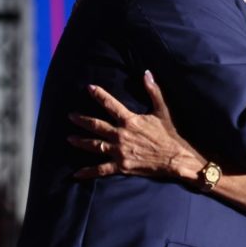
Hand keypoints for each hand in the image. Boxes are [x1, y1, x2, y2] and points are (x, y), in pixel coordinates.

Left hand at [67, 71, 205, 181]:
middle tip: (70, 116)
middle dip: (81, 120)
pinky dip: (88, 172)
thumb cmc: (169, 134)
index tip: (88, 88)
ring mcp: (119, 151)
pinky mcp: (121, 165)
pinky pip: (101, 169)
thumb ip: (153, 91)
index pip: (110, 104)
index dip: (98, 95)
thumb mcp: (162, 110)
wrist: (175, 158)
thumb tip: (147, 73)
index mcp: (129, 120)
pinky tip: (76, 174)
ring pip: (94, 145)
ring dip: (80, 141)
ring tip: (70, 138)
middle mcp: (120, 134)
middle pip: (96, 125)